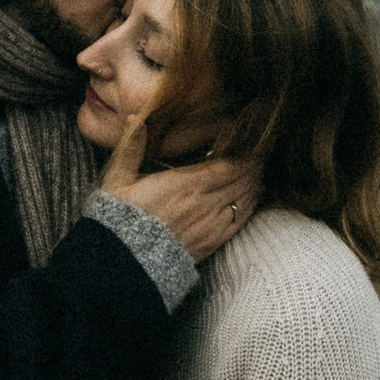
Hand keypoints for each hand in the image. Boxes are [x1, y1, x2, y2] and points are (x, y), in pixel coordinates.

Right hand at [101, 115, 258, 261]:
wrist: (126, 261)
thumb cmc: (120, 218)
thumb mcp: (119, 180)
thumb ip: (132, 148)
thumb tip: (134, 118)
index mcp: (185, 184)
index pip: (230, 164)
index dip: (246, 153)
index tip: (253, 142)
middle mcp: (204, 203)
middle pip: (243, 179)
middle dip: (254, 165)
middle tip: (261, 154)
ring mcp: (211, 224)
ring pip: (246, 198)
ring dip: (255, 183)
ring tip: (259, 171)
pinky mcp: (212, 242)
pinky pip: (241, 220)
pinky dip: (251, 205)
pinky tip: (253, 196)